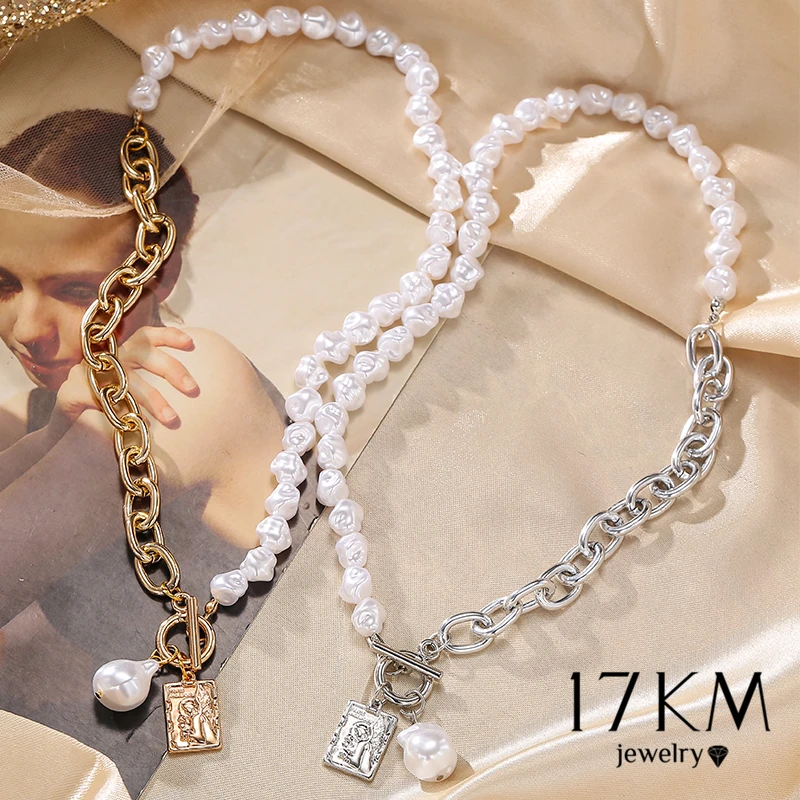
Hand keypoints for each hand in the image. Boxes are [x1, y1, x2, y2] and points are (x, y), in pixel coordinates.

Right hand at [55, 327, 196, 427]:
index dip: (168, 336)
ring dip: (153, 398)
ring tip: (173, 419)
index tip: (191, 343)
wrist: (68, 432)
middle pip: (143, 353)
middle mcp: (108, 358)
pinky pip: (103, 399)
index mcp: (124, 354)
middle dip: (172, 370)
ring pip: (127, 379)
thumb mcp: (134, 394)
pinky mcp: (71, 392)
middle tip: (194, 389)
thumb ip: (154, 385)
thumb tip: (191, 388)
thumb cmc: (110, 410)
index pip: (146, 336)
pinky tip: (139, 425)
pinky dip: (124, 412)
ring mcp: (87, 373)